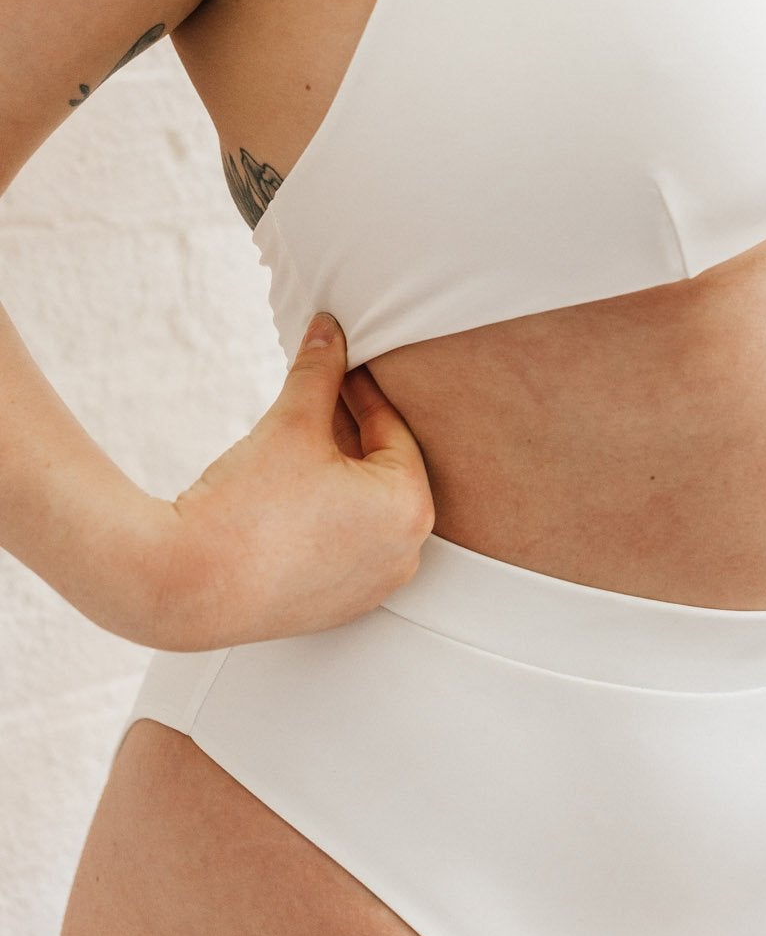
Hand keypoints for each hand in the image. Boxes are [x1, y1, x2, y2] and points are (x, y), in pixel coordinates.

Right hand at [154, 313, 436, 649]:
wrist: (186, 584)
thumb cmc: (246, 506)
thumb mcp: (292, 422)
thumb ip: (319, 370)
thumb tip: (329, 328)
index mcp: (409, 506)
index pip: (393, 429)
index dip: (362, 389)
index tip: (342, 364)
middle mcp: (404, 553)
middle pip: (384, 470)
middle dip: (353, 429)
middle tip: (323, 392)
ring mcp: (374, 586)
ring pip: (367, 508)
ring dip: (342, 470)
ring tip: (304, 436)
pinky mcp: (340, 606)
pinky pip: (348, 545)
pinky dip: (331, 513)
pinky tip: (295, 488)